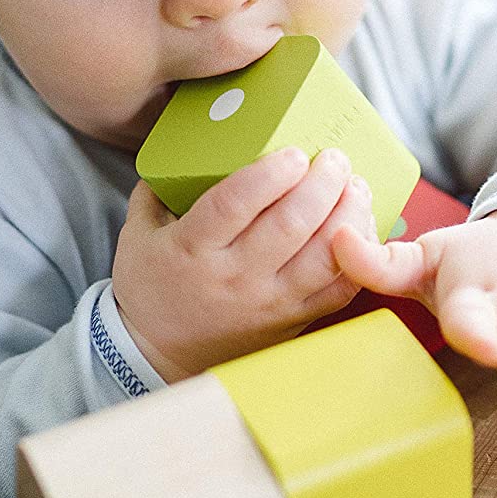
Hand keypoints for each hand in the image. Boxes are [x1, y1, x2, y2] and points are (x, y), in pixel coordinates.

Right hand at [112, 146, 376, 381]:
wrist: (156, 357)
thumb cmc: (151, 286)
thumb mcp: (138, 232)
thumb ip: (161, 186)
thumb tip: (193, 141)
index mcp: (191, 248)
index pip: (235, 204)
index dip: (270, 174)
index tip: (294, 152)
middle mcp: (234, 277)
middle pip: (290, 224)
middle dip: (322, 184)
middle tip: (336, 159)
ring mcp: (268, 303)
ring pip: (323, 257)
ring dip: (347, 215)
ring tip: (354, 187)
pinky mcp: (292, 321)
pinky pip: (338, 290)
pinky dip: (356, 255)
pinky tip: (358, 228)